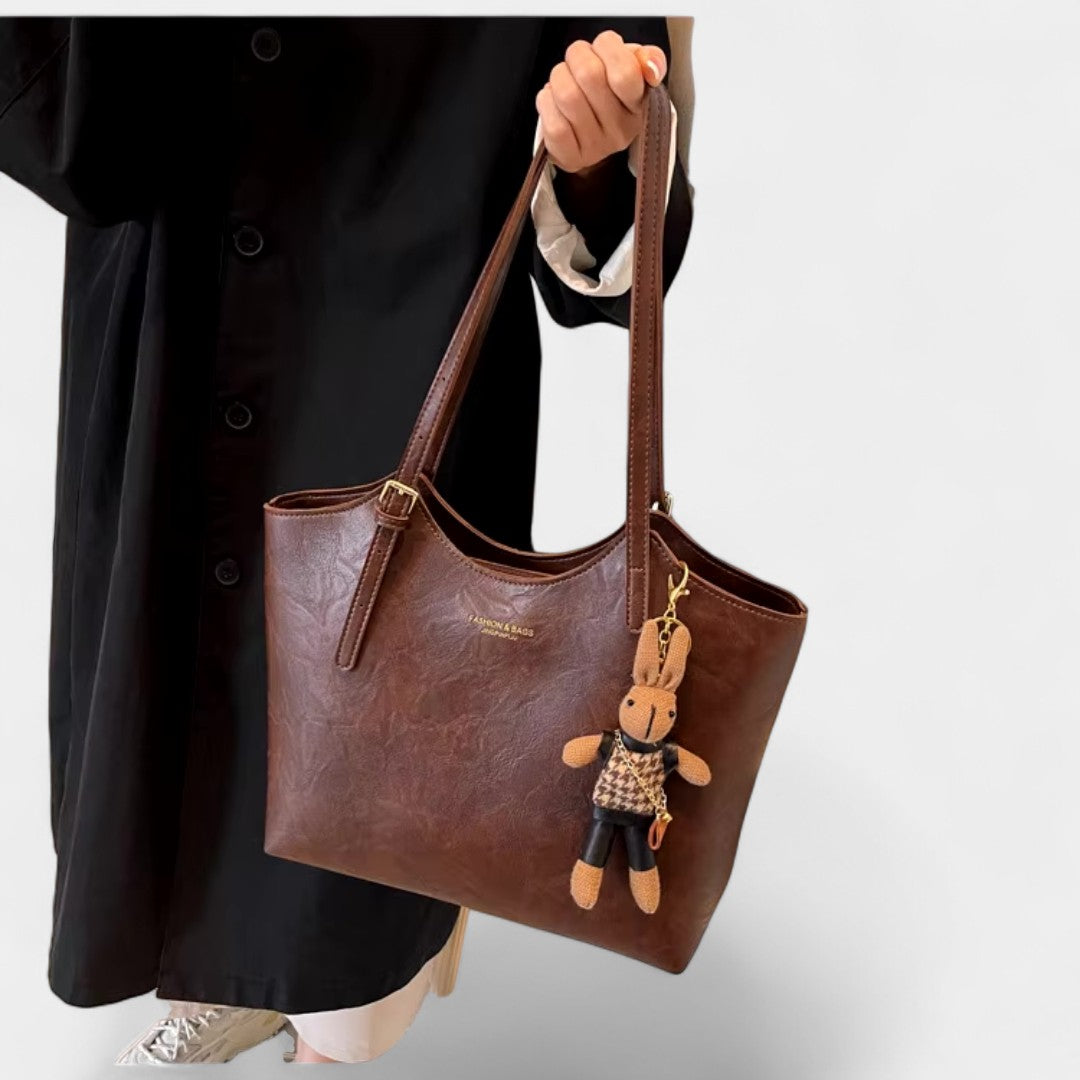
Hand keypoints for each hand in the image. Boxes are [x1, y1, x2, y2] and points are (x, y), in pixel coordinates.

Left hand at [535, 30, 666, 175]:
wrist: (590, 137)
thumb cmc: (611, 96)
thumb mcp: (636, 72)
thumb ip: (650, 59)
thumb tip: (649, 64)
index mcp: (640, 106)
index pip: (626, 72)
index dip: (607, 47)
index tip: (604, 47)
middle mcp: (620, 130)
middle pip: (589, 74)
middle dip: (577, 56)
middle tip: (577, 60)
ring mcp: (595, 147)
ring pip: (567, 95)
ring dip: (558, 77)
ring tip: (564, 79)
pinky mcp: (570, 157)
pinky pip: (552, 122)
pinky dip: (546, 102)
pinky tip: (553, 101)